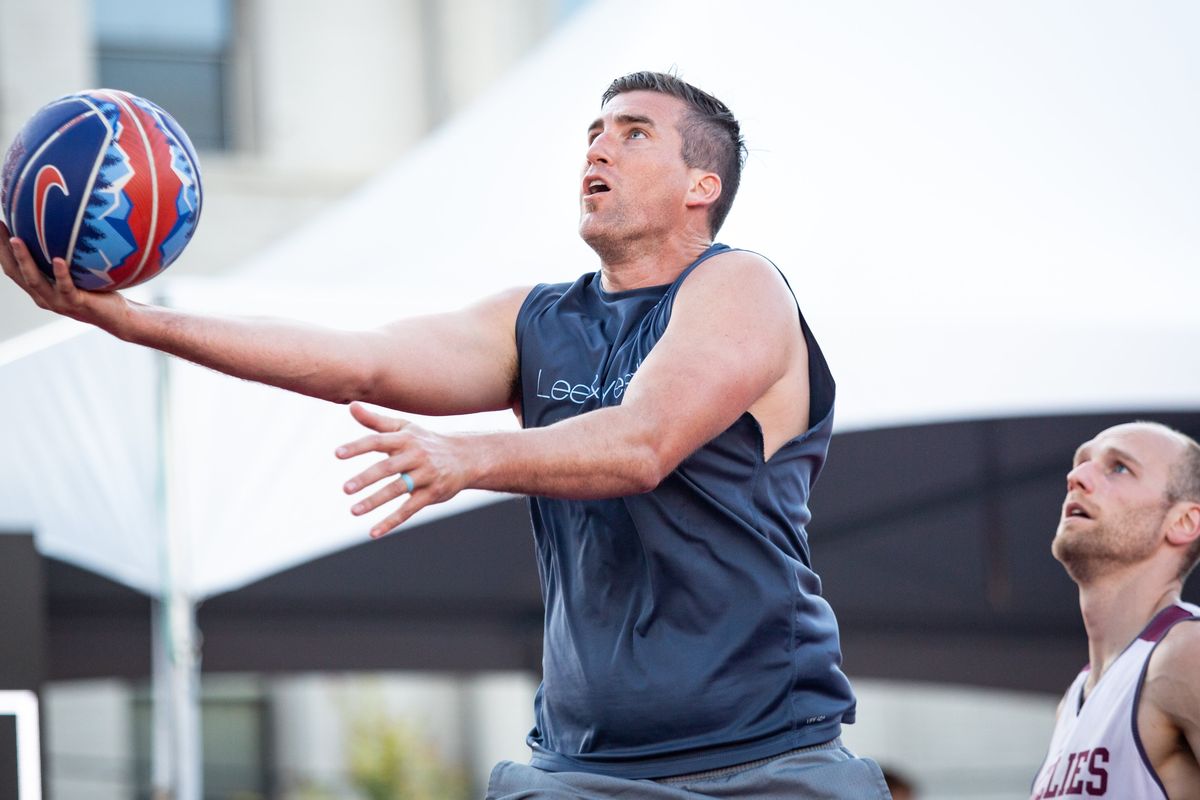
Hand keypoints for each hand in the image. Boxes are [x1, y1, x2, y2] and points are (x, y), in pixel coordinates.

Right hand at [0, 222, 128, 327]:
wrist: (117, 317)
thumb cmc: (98, 290)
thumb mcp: (77, 271)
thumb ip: (67, 255)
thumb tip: (65, 224)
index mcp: (39, 287)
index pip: (12, 266)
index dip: (1, 248)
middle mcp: (42, 295)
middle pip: (14, 271)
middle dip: (3, 249)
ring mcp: (57, 301)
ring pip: (34, 280)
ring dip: (23, 259)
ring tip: (15, 239)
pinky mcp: (75, 304)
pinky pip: (66, 288)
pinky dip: (61, 274)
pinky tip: (59, 260)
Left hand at [336, 402, 471, 537]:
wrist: (465, 457)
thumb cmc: (426, 441)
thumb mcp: (404, 429)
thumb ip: (375, 421)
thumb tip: (350, 406)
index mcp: (406, 439)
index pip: (378, 441)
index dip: (358, 447)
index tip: (337, 454)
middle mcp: (416, 456)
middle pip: (388, 467)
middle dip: (366, 478)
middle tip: (345, 488)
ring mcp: (426, 476)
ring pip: (398, 489)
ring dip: (375, 501)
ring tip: (354, 510)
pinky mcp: (432, 494)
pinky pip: (409, 509)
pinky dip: (391, 521)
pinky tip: (373, 532)